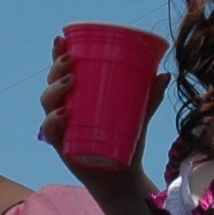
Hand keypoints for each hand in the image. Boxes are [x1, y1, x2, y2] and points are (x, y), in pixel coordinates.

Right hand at [38, 37, 169, 190]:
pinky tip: (63, 114)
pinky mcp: (61, 145)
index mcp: (79, 96)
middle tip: (71, 60)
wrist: (123, 176)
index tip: (61, 38)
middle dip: (56, 68)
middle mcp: (65, 108)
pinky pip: (49, 131)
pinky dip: (53, 122)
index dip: (57, 54)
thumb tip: (165, 74)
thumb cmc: (127, 140)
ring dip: (54, 90)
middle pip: (51, 83)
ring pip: (48, 103)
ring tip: (70, 83)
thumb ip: (150, 97)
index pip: (63, 71)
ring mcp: (61, 127)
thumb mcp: (139, 115)